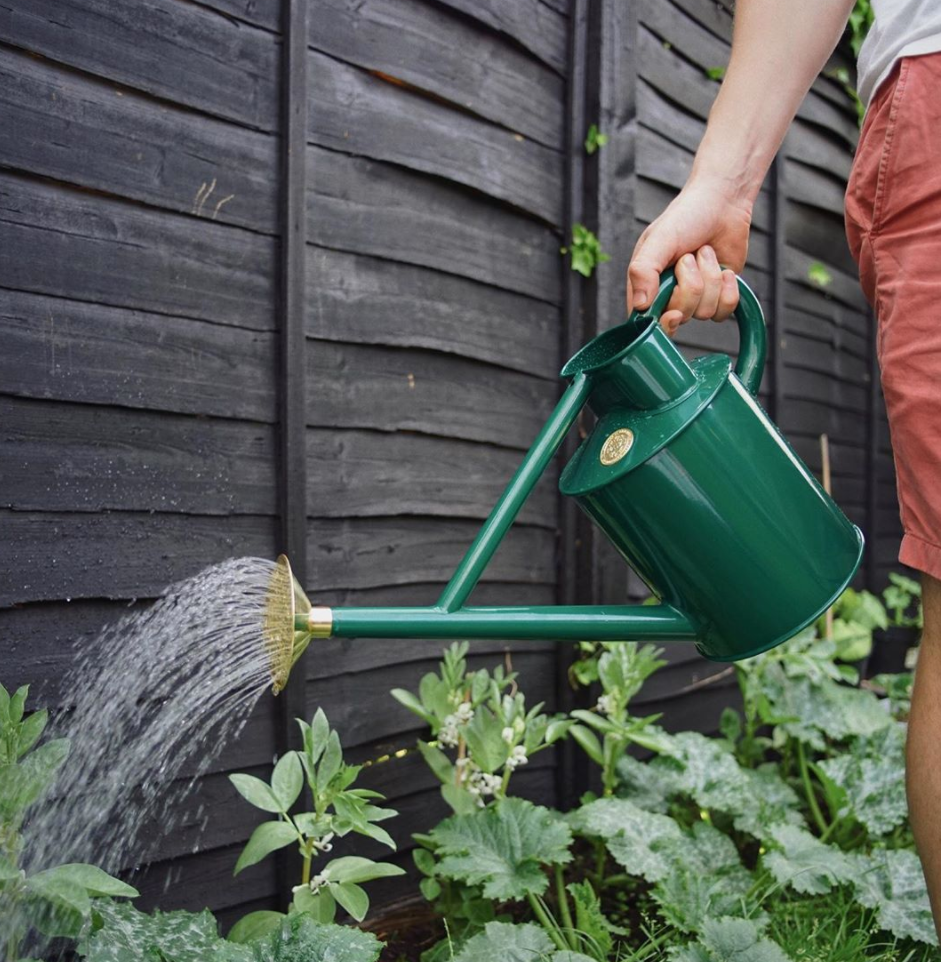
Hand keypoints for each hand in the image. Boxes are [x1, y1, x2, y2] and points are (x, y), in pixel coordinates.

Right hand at [626, 180, 752, 334]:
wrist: (723, 203)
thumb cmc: (686, 216)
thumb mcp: (659, 240)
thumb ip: (643, 270)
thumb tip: (639, 305)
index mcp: (646, 285)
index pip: (647, 322)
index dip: (662, 323)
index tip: (674, 314)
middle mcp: (668, 295)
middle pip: (680, 316)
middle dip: (691, 286)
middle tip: (689, 258)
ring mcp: (695, 298)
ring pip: (704, 312)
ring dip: (711, 279)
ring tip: (705, 253)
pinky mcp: (718, 296)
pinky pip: (724, 311)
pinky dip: (729, 289)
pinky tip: (725, 270)